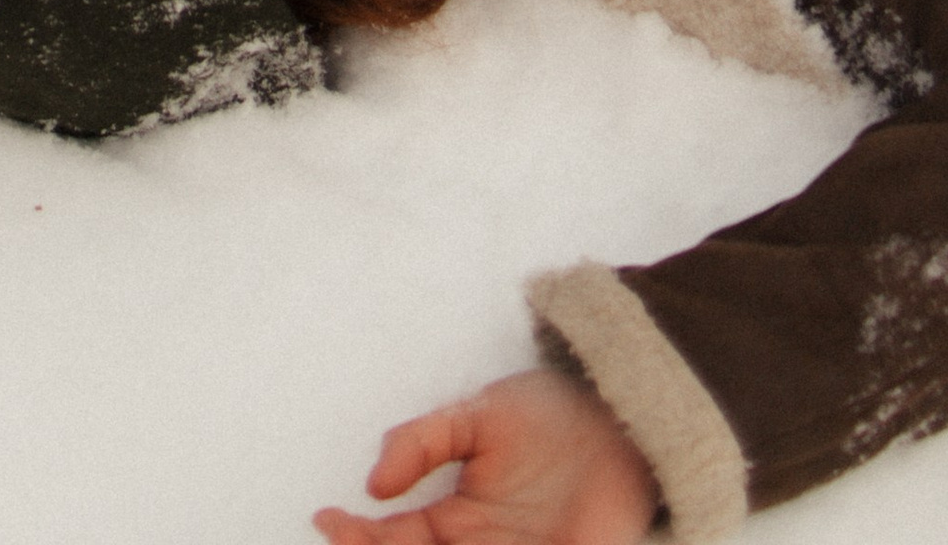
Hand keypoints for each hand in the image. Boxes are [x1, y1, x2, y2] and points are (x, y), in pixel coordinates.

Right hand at [313, 369, 657, 544]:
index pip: (391, 541)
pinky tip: (440, 538)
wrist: (620, 420)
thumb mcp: (478, 416)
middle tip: (348, 536)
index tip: (326, 518)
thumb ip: (423, 441)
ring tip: (379, 540)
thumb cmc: (550, 417)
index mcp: (453, 521)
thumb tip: (374, 483)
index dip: (355, 536)